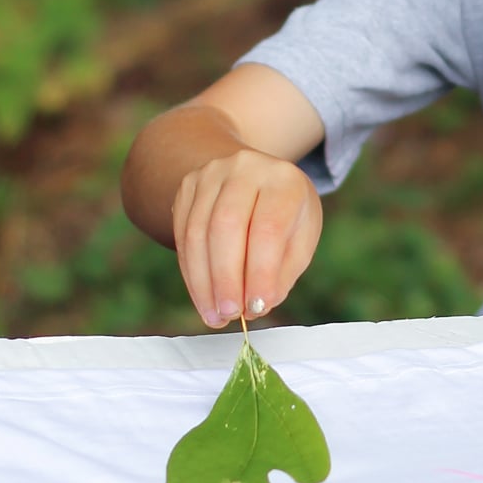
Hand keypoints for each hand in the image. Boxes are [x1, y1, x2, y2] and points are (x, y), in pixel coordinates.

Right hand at [171, 148, 322, 328]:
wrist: (256, 176)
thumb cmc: (286, 214)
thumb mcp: (301, 239)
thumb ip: (282, 272)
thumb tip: (257, 305)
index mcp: (283, 179)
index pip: (267, 227)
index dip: (260, 271)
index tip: (257, 307)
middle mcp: (245, 167)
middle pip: (225, 225)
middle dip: (225, 278)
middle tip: (230, 314)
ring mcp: (211, 173)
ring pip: (197, 232)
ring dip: (203, 281)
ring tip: (214, 314)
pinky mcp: (188, 186)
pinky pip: (182, 234)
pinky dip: (191, 271)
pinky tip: (202, 295)